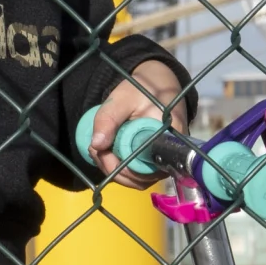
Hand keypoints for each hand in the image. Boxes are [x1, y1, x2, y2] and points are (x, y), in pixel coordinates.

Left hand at [88, 61, 188, 182]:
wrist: (157, 84)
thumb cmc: (143, 89)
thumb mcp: (122, 98)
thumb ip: (108, 119)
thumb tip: (96, 146)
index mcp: (169, 138)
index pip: (149, 167)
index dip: (125, 168)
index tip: (104, 154)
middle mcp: (170, 155)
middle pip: (142, 178)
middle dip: (114, 169)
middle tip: (95, 150)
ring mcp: (162, 161)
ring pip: (137, 180)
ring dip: (114, 170)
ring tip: (99, 150)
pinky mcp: (154, 162)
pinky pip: (137, 174)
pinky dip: (119, 168)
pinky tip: (107, 153)